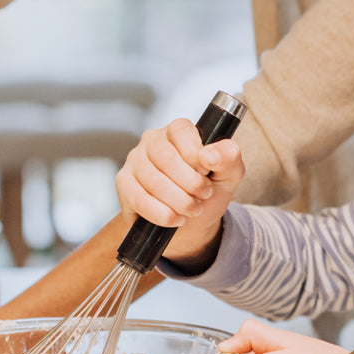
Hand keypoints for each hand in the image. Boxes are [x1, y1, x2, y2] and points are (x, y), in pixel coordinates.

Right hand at [115, 116, 244, 266]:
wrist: (192, 223)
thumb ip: (229, 157)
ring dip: (178, 201)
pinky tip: (175, 218)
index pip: (181, 131)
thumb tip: (209, 154)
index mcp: (178, 130)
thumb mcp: (229, 174)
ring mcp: (135, 160)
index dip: (196, 156)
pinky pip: (139, 199)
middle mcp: (152, 140)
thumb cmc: (208, 191)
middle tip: (203, 196)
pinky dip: (162, 214)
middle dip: (190, 184)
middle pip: (166, 158)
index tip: (207, 173)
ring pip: (153, 181)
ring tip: (192, 209)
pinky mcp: (124, 183)